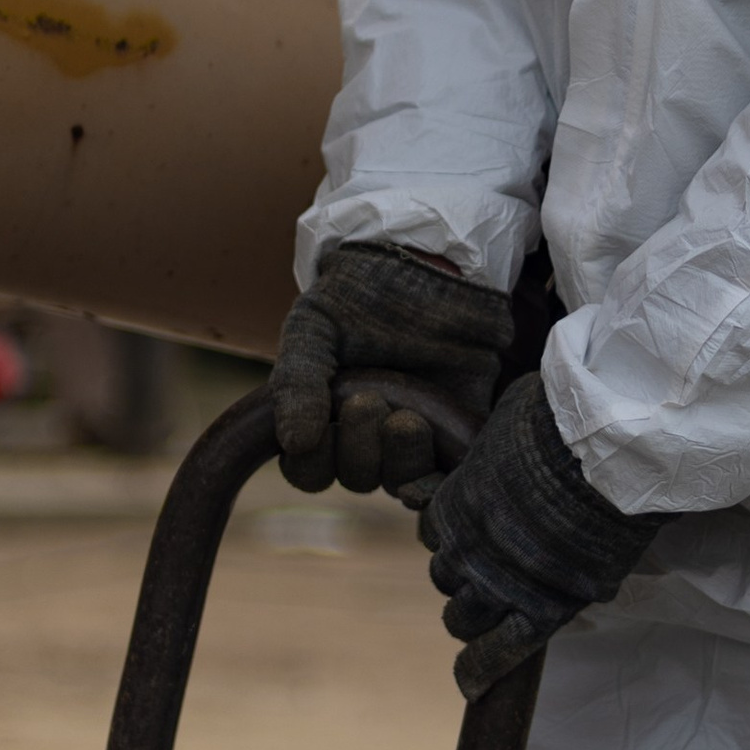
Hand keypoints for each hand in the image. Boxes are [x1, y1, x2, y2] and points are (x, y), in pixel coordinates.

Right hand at [272, 241, 514, 500]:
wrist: (430, 266)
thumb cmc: (361, 295)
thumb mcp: (314, 327)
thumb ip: (296, 380)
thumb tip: (292, 442)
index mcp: (325, 419)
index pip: (309, 471)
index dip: (313, 461)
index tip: (320, 426)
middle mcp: (368, 439)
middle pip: (357, 477)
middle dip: (360, 447)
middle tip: (368, 401)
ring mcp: (414, 440)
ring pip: (400, 481)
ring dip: (401, 459)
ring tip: (407, 420)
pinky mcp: (457, 433)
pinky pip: (448, 477)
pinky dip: (439, 483)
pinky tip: (435, 460)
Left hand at [420, 372, 661, 695]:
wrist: (611, 452)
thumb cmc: (569, 420)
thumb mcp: (515, 415)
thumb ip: (504, 438)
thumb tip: (512, 427)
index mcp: (456, 498)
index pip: (435, 531)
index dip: (456, 535)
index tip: (476, 536)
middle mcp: (465, 544)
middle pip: (445, 575)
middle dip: (465, 576)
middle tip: (495, 574)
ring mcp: (498, 581)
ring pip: (462, 617)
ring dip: (473, 618)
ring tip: (493, 620)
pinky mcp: (539, 609)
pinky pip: (498, 651)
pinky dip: (481, 669)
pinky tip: (473, 684)